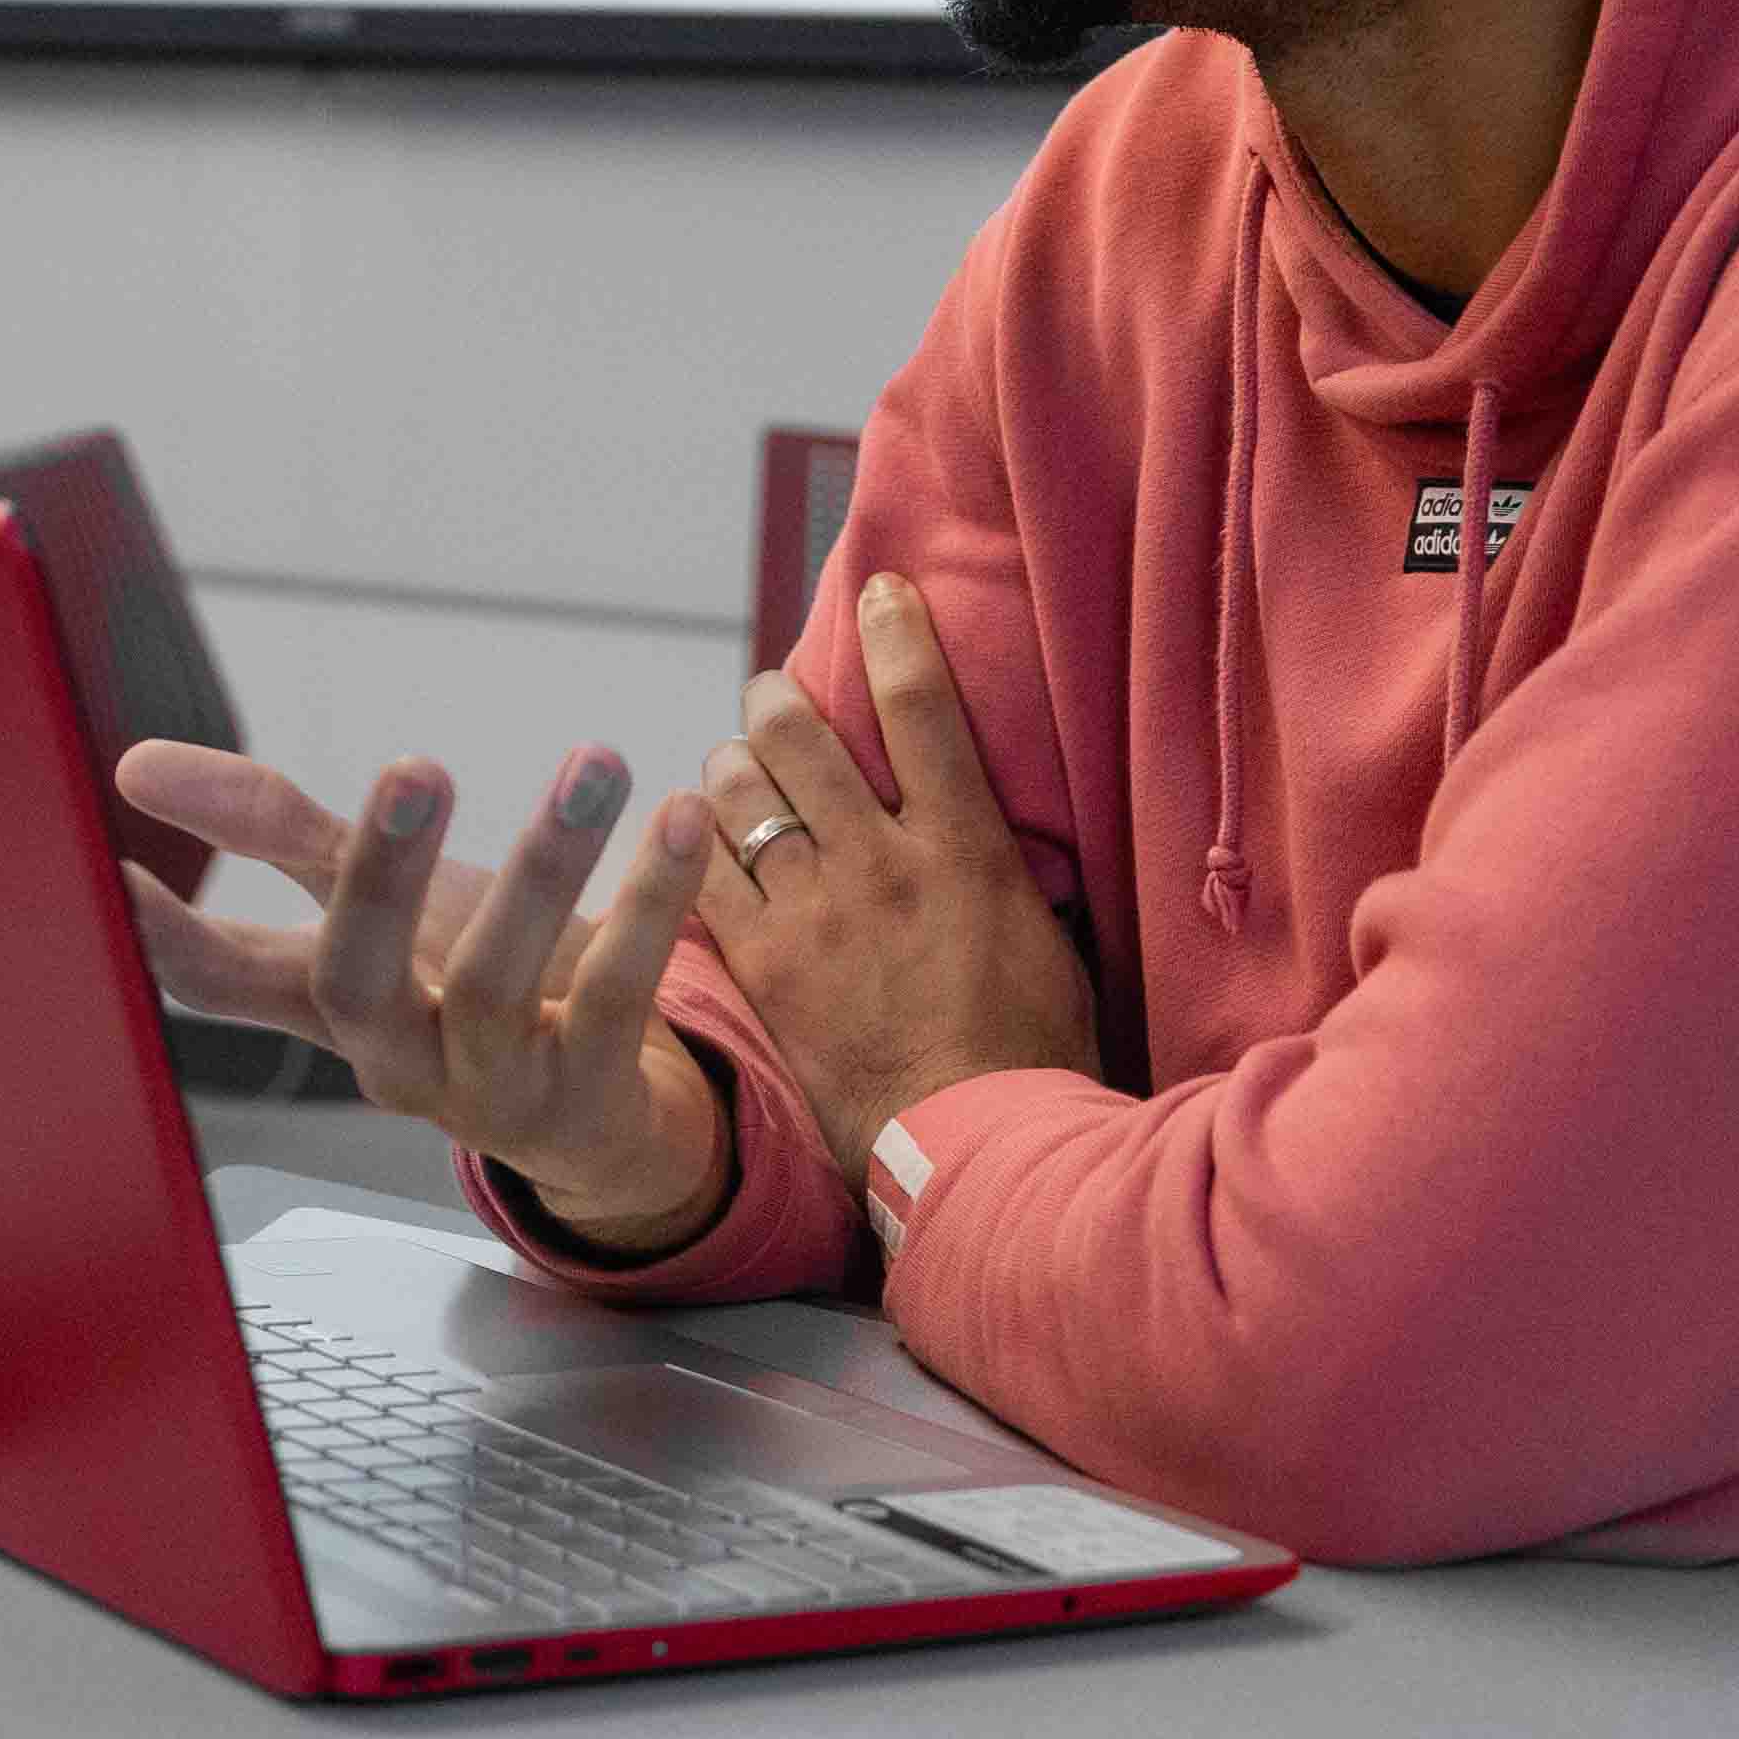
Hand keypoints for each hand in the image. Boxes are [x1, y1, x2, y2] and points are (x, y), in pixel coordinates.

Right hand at [115, 737, 735, 1257]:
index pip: (220, 980)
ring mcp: (490, 1088)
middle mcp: (394, 1058)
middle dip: (381, 877)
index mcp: (328, 1005)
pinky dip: (651, 902)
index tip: (112, 867)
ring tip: (592, 767)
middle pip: (357, 981)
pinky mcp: (588, 1094)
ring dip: (546, 866)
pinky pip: (620, 994)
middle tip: (415, 766)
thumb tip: (137, 764)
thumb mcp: (380, 903)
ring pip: (499, 986)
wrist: (609, 1113)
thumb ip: (270, 829)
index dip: (162, 932)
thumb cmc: (472, 990)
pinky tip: (672, 819)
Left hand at [693, 574, 1095, 1193]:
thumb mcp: (1044, 940)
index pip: (921, 706)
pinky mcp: (761, 962)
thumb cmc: (1029, 1053)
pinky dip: (693, 846)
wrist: (972, 1147)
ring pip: (735, 791)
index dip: (892, 632)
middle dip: (773, 701)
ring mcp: (812, 911)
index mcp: (966, 848)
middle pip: (797, 733)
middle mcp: (880, 861)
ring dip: (730, 768)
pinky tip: (698, 846)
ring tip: (737, 774)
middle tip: (773, 702)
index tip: (877, 590)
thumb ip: (999, 867)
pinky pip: (701, 873)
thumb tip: (983, 821)